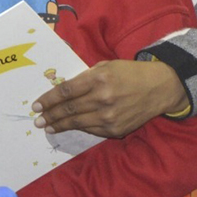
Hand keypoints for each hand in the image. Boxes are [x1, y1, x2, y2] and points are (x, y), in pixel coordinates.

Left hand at [32, 60, 188, 137]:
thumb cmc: (129, 73)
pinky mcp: (116, 130)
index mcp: (98, 79)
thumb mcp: (105, 66)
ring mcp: (110, 117)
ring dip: (59, 125)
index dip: (48, 100)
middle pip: (68, 109)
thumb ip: (84, 78)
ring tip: (47, 126)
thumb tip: (61, 90)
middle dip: (50, 115)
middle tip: (37, 119)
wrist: (159, 88)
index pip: (65, 92)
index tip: (36, 105)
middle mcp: (103, 99)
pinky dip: (78, 127)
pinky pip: (91, 129)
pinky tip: (68, 127)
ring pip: (77, 122)